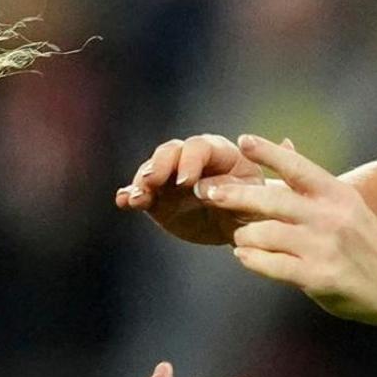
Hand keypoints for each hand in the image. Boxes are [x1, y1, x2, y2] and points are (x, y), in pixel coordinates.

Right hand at [115, 133, 263, 245]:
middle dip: (160, 165)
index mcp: (221, 153)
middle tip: (152, 181)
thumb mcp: (253, 200)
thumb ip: (233, 188)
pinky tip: (122, 201)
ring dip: (141, 181)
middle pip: (170, 152)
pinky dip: (129, 195)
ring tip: (135, 197)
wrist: (241, 228)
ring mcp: (172, 177)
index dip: (191, 161)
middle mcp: (192, 159)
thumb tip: (205, 186)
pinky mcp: (158, 198)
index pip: (200, 148)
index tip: (186, 182)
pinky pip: (140, 192)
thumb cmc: (255, 208)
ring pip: (152, 170)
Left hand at [195, 135, 376, 321]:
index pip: (297, 167)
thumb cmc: (366, 241)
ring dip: (243, 236)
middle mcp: (329, 217)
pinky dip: (251, 260)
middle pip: (271, 200)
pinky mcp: (318, 277)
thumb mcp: (346, 204)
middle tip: (209, 193)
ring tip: (239, 239)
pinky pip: (271, 265)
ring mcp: (323, 247)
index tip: (242, 142)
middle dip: (234, 195)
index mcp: (336, 194)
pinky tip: (245, 257)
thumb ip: (311, 181)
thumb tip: (284, 145)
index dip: (267, 152)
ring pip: (264, 234)